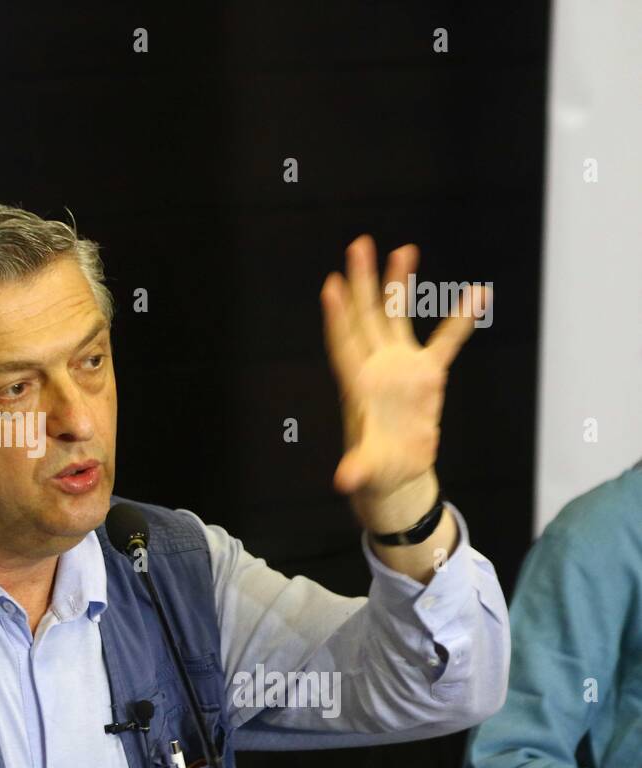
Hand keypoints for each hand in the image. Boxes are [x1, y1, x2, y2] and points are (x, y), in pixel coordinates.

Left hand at [320, 237, 483, 502]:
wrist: (396, 471)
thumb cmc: (374, 469)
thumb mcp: (365, 470)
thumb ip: (356, 470)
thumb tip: (344, 482)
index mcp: (357, 384)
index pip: (344, 342)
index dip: (338, 316)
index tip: (331, 286)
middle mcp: (376, 366)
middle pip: (368, 316)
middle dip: (364, 281)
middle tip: (359, 245)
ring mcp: (401, 366)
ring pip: (398, 316)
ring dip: (400, 284)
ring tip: (403, 249)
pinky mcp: (428, 373)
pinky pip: (447, 340)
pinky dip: (460, 319)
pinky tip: (476, 294)